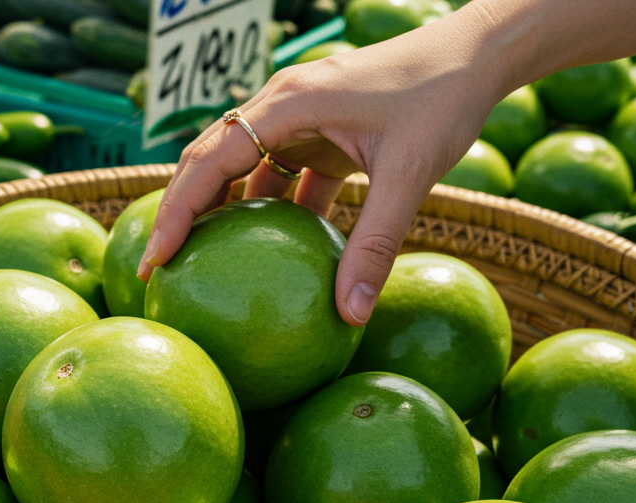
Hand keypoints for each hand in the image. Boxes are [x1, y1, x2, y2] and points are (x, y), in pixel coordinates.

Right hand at [136, 11, 507, 325]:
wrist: (477, 55)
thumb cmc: (443, 99)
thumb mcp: (410, 175)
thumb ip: (376, 244)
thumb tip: (349, 315)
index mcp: (289, 103)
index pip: (211, 160)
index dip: (178, 210)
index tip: (158, 258)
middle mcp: (283, 106)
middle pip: (211, 161)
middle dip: (182, 213)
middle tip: (160, 269)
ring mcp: (301, 118)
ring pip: (242, 169)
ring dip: (222, 213)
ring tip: (202, 265)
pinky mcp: (323, 133)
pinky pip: (282, 175)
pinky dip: (271, 211)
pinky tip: (270, 255)